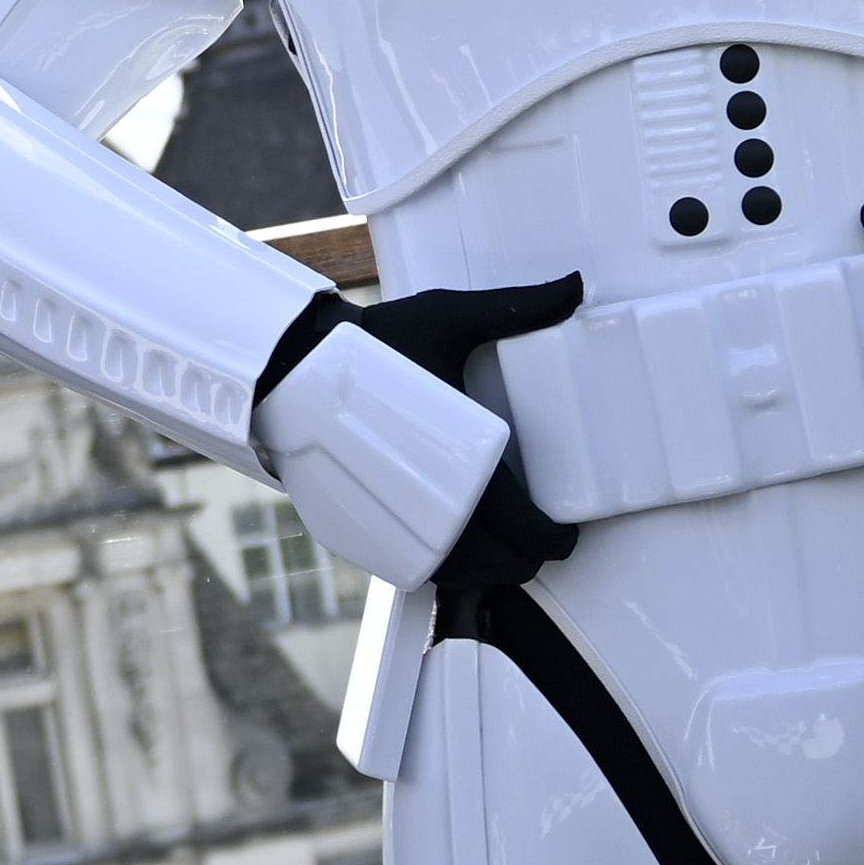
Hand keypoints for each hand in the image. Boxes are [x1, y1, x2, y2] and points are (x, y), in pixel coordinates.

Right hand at [254, 276, 579, 599]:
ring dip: (485, 571)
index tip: (561, 533)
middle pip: (500, 566)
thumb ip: (516, 308)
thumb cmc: (371, 342)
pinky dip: (439, 568)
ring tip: (496, 545)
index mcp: (465, 468)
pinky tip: (447, 545)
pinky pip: (411, 571)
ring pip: (458, 577)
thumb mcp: (447, 317)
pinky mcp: (358, 535)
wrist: (289, 368)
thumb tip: (574, 286)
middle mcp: (431, 511)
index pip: (527, 530)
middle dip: (527, 559)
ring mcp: (391, 529)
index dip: (555, 541)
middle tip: (535, 539)